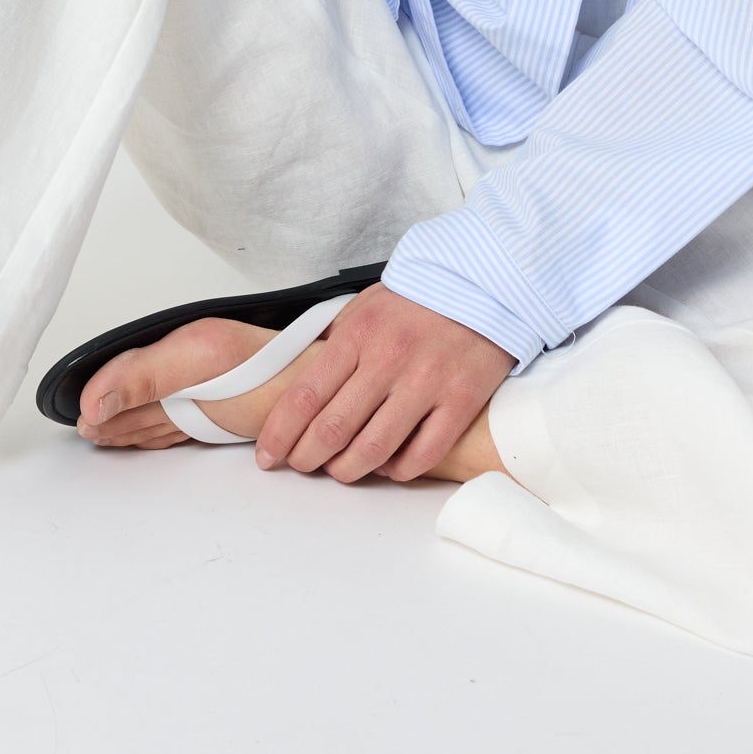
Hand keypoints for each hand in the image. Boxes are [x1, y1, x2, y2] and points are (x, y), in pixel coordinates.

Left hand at [254, 282, 513, 483]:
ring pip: (374, 449)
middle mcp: (389, 359)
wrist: (484, 282)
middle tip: (300, 466)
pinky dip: (398, 471)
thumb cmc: (419, 298)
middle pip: (333, 429)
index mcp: (357, 334)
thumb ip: (333, 343)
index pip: (305, 396)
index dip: (280, 434)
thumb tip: (294, 376)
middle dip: (307, 457)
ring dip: (348, 470)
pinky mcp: (462, 400)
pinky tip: (387, 467)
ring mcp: (427, 382)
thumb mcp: (363, 306)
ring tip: (340, 471)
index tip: (269, 455)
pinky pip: (423, 454)